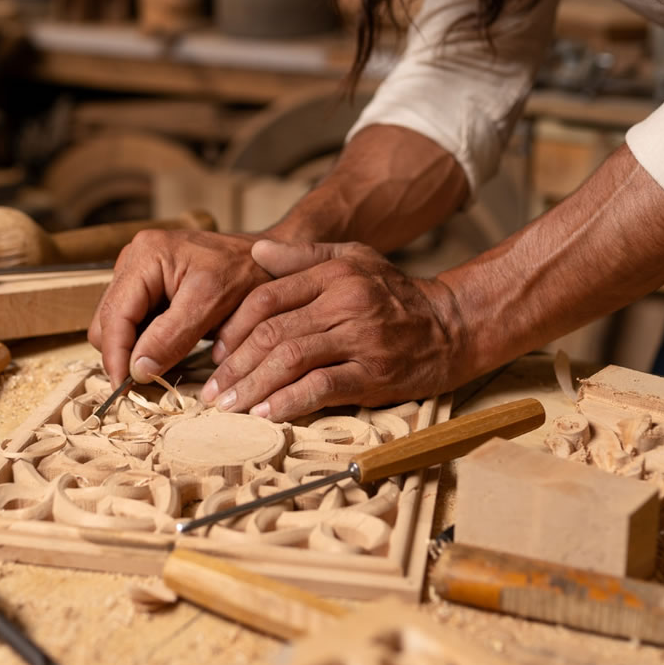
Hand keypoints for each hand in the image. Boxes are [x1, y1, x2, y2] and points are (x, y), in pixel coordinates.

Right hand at [88, 229, 273, 386]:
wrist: (268, 258)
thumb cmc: (246, 272)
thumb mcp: (211, 304)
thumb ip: (171, 337)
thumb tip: (136, 369)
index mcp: (146, 255)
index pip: (114, 315)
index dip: (116, 356)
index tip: (124, 389)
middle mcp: (134, 259)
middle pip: (107, 320)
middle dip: (122, 353)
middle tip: (145, 383)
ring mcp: (138, 271)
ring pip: (116, 323)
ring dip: (132, 348)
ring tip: (158, 367)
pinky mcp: (147, 284)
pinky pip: (132, 319)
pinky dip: (143, 339)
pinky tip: (164, 350)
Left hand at [199, 239, 468, 419]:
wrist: (452, 325)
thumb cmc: (395, 293)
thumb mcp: (354, 259)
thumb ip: (304, 256)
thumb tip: (256, 250)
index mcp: (333, 275)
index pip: (267, 298)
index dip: (234, 328)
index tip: (217, 353)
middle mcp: (345, 303)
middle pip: (273, 332)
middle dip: (235, 365)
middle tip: (212, 390)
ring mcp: (360, 339)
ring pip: (291, 360)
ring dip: (253, 386)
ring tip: (229, 405)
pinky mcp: (374, 373)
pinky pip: (322, 387)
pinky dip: (289, 402)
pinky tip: (266, 414)